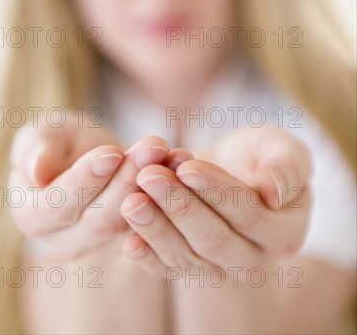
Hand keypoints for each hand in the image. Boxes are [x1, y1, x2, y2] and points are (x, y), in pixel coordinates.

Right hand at [8, 114, 192, 260]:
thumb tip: (38, 171)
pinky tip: (181, 161)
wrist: (91, 153)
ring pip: (132, 222)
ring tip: (168, 151)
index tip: (111, 154)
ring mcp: (102, 244)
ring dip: (153, 184)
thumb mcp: (43, 135)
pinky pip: (155, 221)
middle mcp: (65, 240)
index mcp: (32, 216)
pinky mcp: (134, 238)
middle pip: (100, 219)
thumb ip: (37, 151)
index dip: (85, 181)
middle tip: (152, 146)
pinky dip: (171, 191)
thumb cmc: (60, 143)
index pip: (58, 206)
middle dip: (128, 180)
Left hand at [119, 125, 311, 276]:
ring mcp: (221, 267)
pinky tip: (128, 241)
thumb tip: (275, 193)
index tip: (187, 168)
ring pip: (187, 256)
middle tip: (149, 177)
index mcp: (285, 231)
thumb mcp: (281, 147)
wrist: (232, 168)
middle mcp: (254, 258)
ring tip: (131, 200)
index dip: (217, 191)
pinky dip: (147, 256)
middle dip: (179, 206)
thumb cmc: (260, 155)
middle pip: (214, 239)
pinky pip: (168, 268)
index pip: (250, 214)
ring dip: (156, 228)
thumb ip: (288, 166)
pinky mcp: (192, 266)